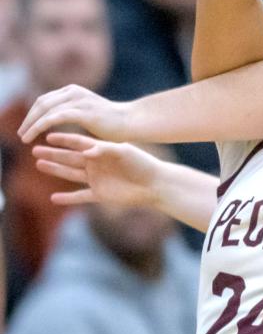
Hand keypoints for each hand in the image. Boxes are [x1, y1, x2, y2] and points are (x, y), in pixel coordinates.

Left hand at [19, 84, 130, 145]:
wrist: (133, 122)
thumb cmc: (114, 123)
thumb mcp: (88, 113)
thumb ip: (73, 112)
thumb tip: (56, 120)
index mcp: (74, 91)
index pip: (45, 100)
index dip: (33, 113)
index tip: (26, 127)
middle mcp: (73, 92)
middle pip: (41, 103)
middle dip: (28, 119)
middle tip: (20, 134)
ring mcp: (78, 100)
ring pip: (44, 110)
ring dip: (30, 124)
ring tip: (24, 138)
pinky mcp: (81, 111)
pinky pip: (53, 118)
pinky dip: (39, 127)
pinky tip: (33, 136)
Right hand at [32, 133, 164, 207]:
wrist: (155, 184)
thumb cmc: (143, 164)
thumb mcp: (124, 153)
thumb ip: (105, 150)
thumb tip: (86, 151)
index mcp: (101, 150)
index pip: (78, 143)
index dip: (64, 139)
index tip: (48, 134)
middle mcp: (96, 164)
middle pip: (70, 158)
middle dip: (53, 154)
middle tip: (34, 149)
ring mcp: (97, 179)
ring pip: (71, 174)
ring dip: (55, 170)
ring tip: (38, 164)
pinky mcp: (100, 194)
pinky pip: (80, 197)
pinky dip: (68, 199)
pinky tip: (54, 198)